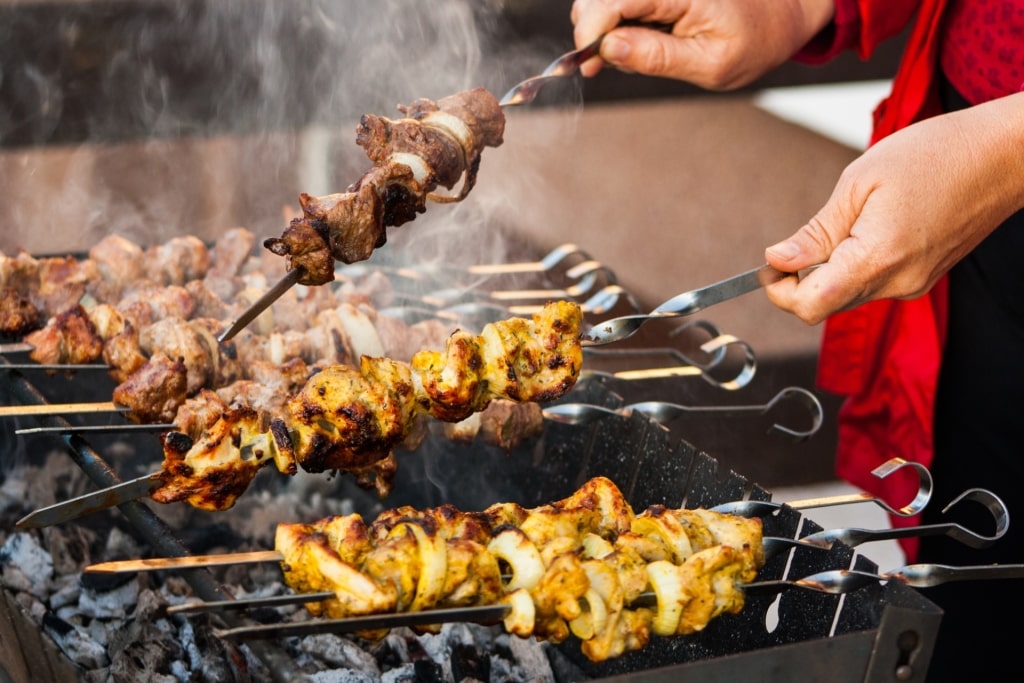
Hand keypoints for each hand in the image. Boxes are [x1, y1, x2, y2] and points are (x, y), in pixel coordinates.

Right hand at [570, 0, 834, 88]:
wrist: (779, 16)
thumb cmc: (753, 42)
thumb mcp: (711, 65)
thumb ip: (657, 57)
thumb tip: (608, 50)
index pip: (613, 1)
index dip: (590, 32)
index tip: (588, 66)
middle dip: (594, 34)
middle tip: (609, 66)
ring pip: (601, 1)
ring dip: (604, 32)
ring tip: (634, 54)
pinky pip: (618, 5)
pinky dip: (617, 27)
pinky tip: (637, 42)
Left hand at [764, 92, 1023, 324]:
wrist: (1003, 156)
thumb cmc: (936, 155)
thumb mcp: (860, 182)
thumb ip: (817, 231)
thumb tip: (778, 259)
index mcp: (877, 259)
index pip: (810, 306)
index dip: (780, 290)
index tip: (771, 264)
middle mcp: (897, 283)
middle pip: (825, 304)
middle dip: (800, 279)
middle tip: (799, 239)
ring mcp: (912, 285)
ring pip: (847, 295)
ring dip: (827, 270)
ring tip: (845, 222)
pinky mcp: (921, 279)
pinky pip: (871, 284)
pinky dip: (853, 266)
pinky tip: (866, 229)